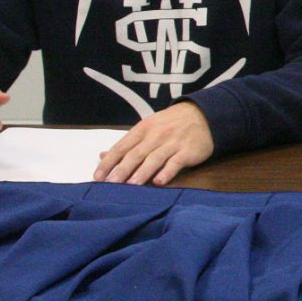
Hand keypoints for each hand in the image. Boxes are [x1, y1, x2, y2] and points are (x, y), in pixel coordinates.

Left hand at [95, 102, 215, 185]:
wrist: (203, 115)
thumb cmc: (171, 124)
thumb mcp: (148, 128)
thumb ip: (127, 144)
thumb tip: (103, 156)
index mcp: (143, 129)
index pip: (122, 147)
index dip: (109, 162)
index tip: (98, 177)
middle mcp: (156, 135)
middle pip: (136, 154)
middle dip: (122, 170)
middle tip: (111, 185)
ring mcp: (173, 143)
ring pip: (155, 159)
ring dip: (142, 172)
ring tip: (131, 185)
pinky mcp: (188, 151)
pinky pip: (176, 162)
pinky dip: (167, 171)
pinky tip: (159, 181)